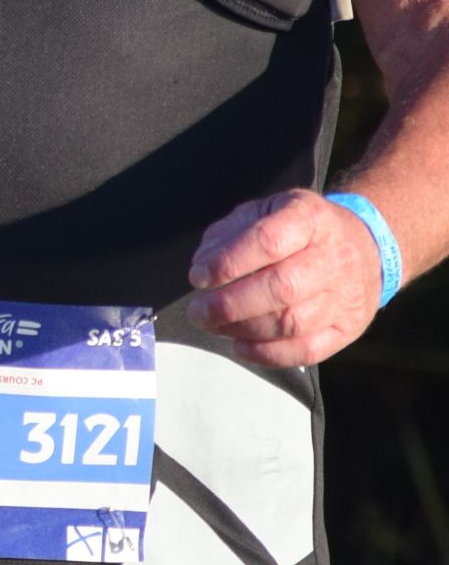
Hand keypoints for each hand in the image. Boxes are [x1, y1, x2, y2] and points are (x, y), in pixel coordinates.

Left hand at [188, 189, 383, 366]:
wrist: (367, 244)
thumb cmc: (302, 229)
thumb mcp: (267, 210)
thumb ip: (229, 233)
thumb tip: (203, 266)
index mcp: (310, 219)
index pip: (268, 242)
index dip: (227, 263)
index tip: (198, 276)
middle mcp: (334, 258)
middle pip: (282, 288)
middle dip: (229, 304)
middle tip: (198, 311)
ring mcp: (345, 296)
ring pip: (292, 323)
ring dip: (243, 330)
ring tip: (214, 325)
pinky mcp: (348, 328)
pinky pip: (307, 351)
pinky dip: (267, 354)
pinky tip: (240, 346)